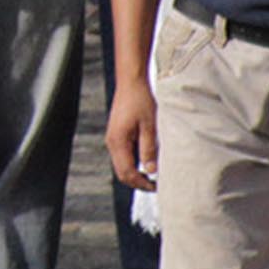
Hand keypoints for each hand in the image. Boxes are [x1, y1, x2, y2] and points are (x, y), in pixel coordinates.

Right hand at [106, 75, 157, 191]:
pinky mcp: (117, 134)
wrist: (131, 81)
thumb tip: (151, 170)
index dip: (141, 183)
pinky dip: (134, 161)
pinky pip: (124, 154)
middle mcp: (112, 142)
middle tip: (156, 184)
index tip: (156, 187)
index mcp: (118, 142)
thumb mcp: (150, 126)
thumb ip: (149, 149)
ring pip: (122, 164)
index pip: (127, 173)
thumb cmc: (140, 99)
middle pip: (122, 172)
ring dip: (137, 171)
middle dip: (138, 181)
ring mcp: (113, 138)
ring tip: (155, 172)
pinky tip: (148, 158)